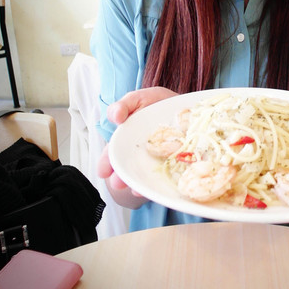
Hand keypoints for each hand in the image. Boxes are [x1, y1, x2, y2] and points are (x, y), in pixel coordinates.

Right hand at [97, 87, 177, 207]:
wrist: (186, 106)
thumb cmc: (158, 104)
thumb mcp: (138, 99)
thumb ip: (124, 105)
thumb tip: (115, 115)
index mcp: (127, 139)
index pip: (115, 153)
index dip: (107, 162)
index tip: (103, 171)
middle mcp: (141, 152)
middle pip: (129, 167)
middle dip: (121, 177)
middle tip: (117, 183)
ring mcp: (158, 159)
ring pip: (146, 174)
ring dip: (139, 183)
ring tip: (135, 189)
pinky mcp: (175, 163)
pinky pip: (168, 175)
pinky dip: (162, 181)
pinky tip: (158, 184)